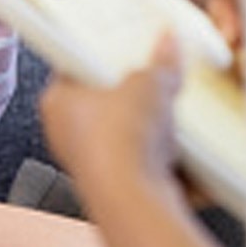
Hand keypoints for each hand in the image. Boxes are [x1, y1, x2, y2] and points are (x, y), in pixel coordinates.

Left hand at [39, 33, 183, 192]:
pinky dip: (167, 160)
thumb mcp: (148, 83)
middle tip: (157, 79)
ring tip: (175, 114)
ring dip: (153, 130)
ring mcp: (94, 167)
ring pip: (127, 138)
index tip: (122, 45)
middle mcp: (68, 138)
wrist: (134, 202)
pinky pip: (147, 167)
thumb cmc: (118, 143)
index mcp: (57, 102)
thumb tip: (167, 45)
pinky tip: (188, 150)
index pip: (75, 68)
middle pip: (105, 104)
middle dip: (135, 96)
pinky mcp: (120, 191)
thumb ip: (160, 63)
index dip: (100, 55)